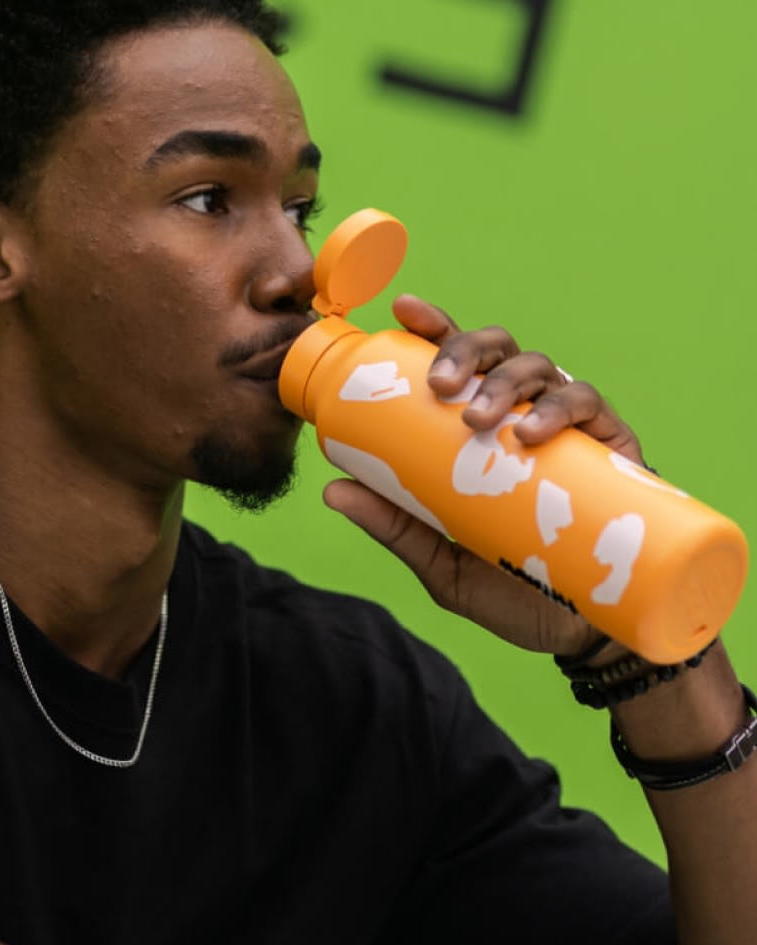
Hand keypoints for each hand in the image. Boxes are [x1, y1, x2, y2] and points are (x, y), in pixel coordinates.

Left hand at [322, 295, 645, 655]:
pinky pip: (588, 405)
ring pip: (539, 367)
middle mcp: (525, 413)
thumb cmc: (511, 588)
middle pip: (497, 351)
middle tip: (437, 385)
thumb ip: (395, 526)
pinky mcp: (613, 448)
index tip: (404, 312)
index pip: (458, 361)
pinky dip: (559, 408)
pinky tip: (530, 431)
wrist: (582, 632)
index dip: (434, 326)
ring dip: (505, 381)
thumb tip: (332, 490)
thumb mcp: (441, 560)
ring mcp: (569, 427)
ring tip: (479, 418)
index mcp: (482, 425)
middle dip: (464, 350)